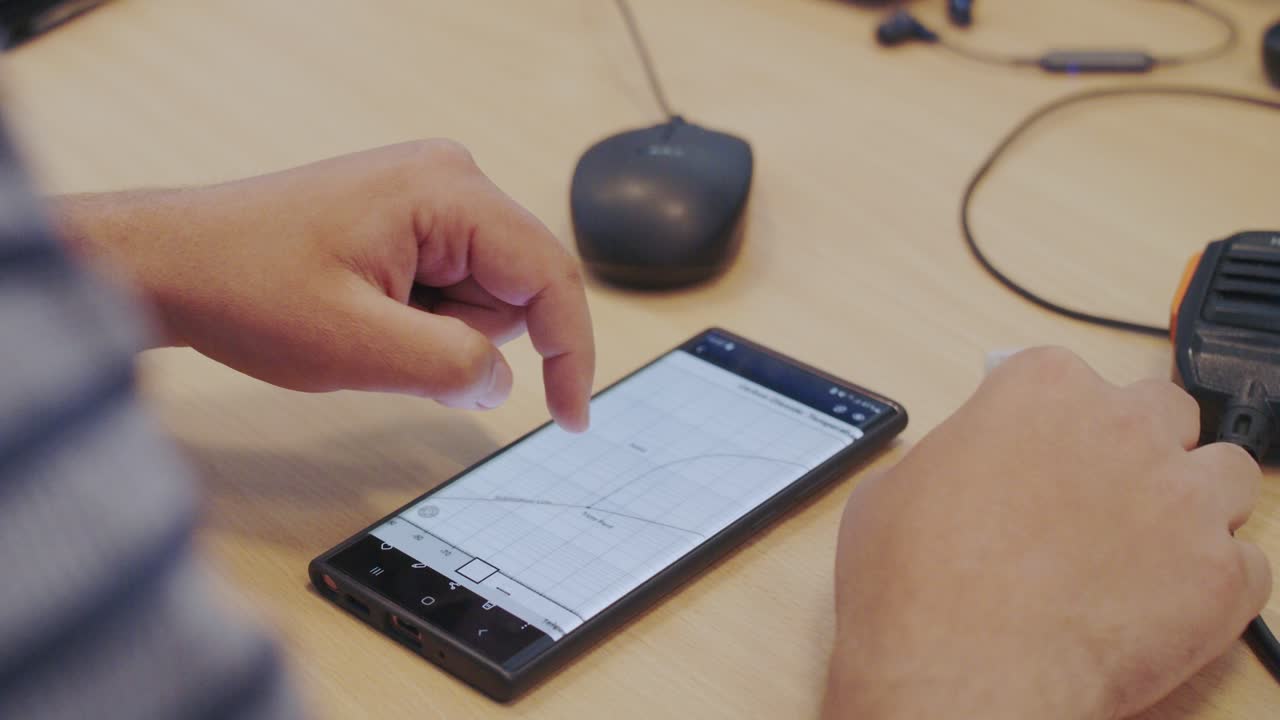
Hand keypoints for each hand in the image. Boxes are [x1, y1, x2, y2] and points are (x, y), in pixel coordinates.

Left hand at [52, 141, 593, 429]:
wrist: (173, 263)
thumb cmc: (246, 286)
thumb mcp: (356, 346)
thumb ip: (451, 369)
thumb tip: (504, 383)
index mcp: (448, 192)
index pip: (550, 275)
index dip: (571, 353)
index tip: (571, 419)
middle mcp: (450, 180)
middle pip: (516, 289)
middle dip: (466, 339)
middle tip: (388, 345)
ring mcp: (429, 196)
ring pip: (484, 296)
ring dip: (437, 333)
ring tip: (365, 323)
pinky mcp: (411, 218)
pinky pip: (451, 287)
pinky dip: (419, 320)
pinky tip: (363, 311)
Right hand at [823, 348, 1271, 718]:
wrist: (958, 672)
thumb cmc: (916, 586)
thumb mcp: (895, 491)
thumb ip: (952, 460)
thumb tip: (959, 473)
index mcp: (1042, 390)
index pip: (1072, 375)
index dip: (1057, 419)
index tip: (1046, 448)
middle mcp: (1122, 427)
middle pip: (1165, 410)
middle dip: (1140, 447)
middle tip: (1105, 495)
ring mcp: (1181, 499)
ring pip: (1229, 474)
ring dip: (1197, 502)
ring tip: (1154, 546)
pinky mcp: (1220, 576)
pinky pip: (1249, 564)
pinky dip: (1216, 582)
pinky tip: (1167, 604)